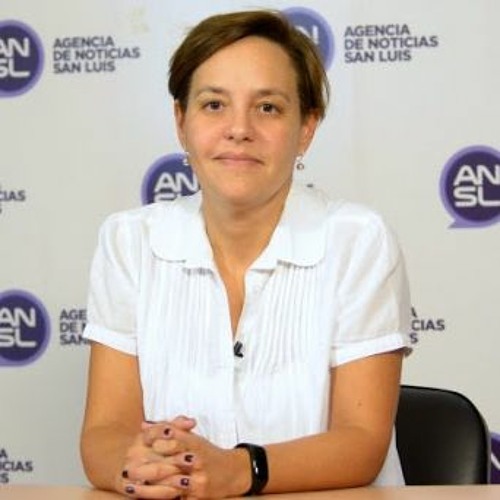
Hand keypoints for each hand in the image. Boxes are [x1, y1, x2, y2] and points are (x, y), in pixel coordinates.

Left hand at [124, 421, 249, 498]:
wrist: (233, 471)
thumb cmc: (208, 453)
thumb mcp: (191, 438)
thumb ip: (169, 430)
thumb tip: (144, 426)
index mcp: (194, 442)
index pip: (171, 436)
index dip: (154, 439)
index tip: (139, 442)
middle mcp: (196, 458)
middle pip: (168, 460)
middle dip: (146, 467)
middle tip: (128, 470)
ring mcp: (199, 477)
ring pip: (171, 482)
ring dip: (150, 486)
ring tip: (133, 486)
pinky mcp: (200, 494)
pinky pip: (179, 497)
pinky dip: (164, 497)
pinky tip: (152, 497)